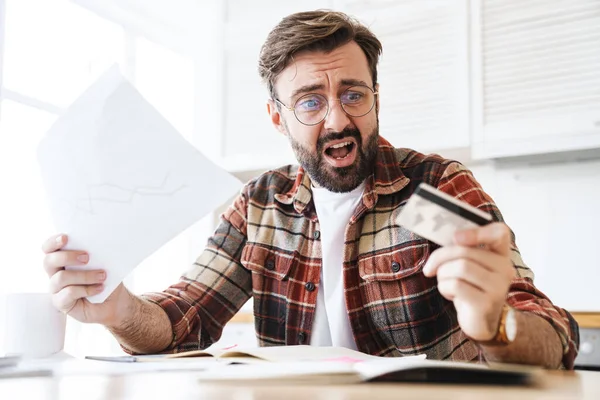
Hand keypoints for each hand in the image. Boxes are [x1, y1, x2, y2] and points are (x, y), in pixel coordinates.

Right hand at [42, 234, 131, 326]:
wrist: (115, 301)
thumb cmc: (107, 279)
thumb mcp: (104, 264)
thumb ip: (96, 254)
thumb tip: (97, 244)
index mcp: (62, 260)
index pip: (49, 248)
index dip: (53, 242)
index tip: (65, 237)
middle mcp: (55, 273)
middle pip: (49, 261)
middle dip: (67, 257)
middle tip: (87, 258)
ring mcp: (56, 289)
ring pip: (61, 278)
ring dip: (84, 275)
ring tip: (102, 276)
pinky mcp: (61, 303)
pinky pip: (68, 293)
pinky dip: (86, 289)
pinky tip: (99, 288)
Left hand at [422, 223, 515, 340]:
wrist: (481, 322)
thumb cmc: (471, 289)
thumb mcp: (468, 266)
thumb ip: (462, 250)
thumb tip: (449, 238)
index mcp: (500, 255)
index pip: (500, 232)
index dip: (478, 231)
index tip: (456, 238)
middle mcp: (504, 269)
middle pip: (464, 251)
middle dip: (439, 258)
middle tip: (429, 269)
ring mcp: (498, 287)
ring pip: (459, 267)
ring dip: (442, 275)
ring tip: (445, 283)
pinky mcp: (486, 303)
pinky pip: (455, 285)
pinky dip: (444, 288)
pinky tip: (451, 295)